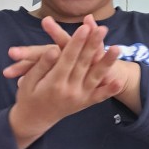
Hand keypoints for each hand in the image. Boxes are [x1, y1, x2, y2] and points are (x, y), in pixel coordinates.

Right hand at [6, 15, 124, 148]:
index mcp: (53, 83)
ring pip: (95, 78)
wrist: (34, 120)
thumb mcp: (29, 81)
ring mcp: (79, 98)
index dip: (76, 43)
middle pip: (83, 64)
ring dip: (107, 63)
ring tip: (117, 48)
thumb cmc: (28, 97)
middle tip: (102, 29)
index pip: (67, 58)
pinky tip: (119, 80)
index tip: (84, 28)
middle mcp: (69, 90)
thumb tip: (53, 50)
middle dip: (93, 45)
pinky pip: (99, 96)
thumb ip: (42, 65)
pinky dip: (110, 90)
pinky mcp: (84, 103)